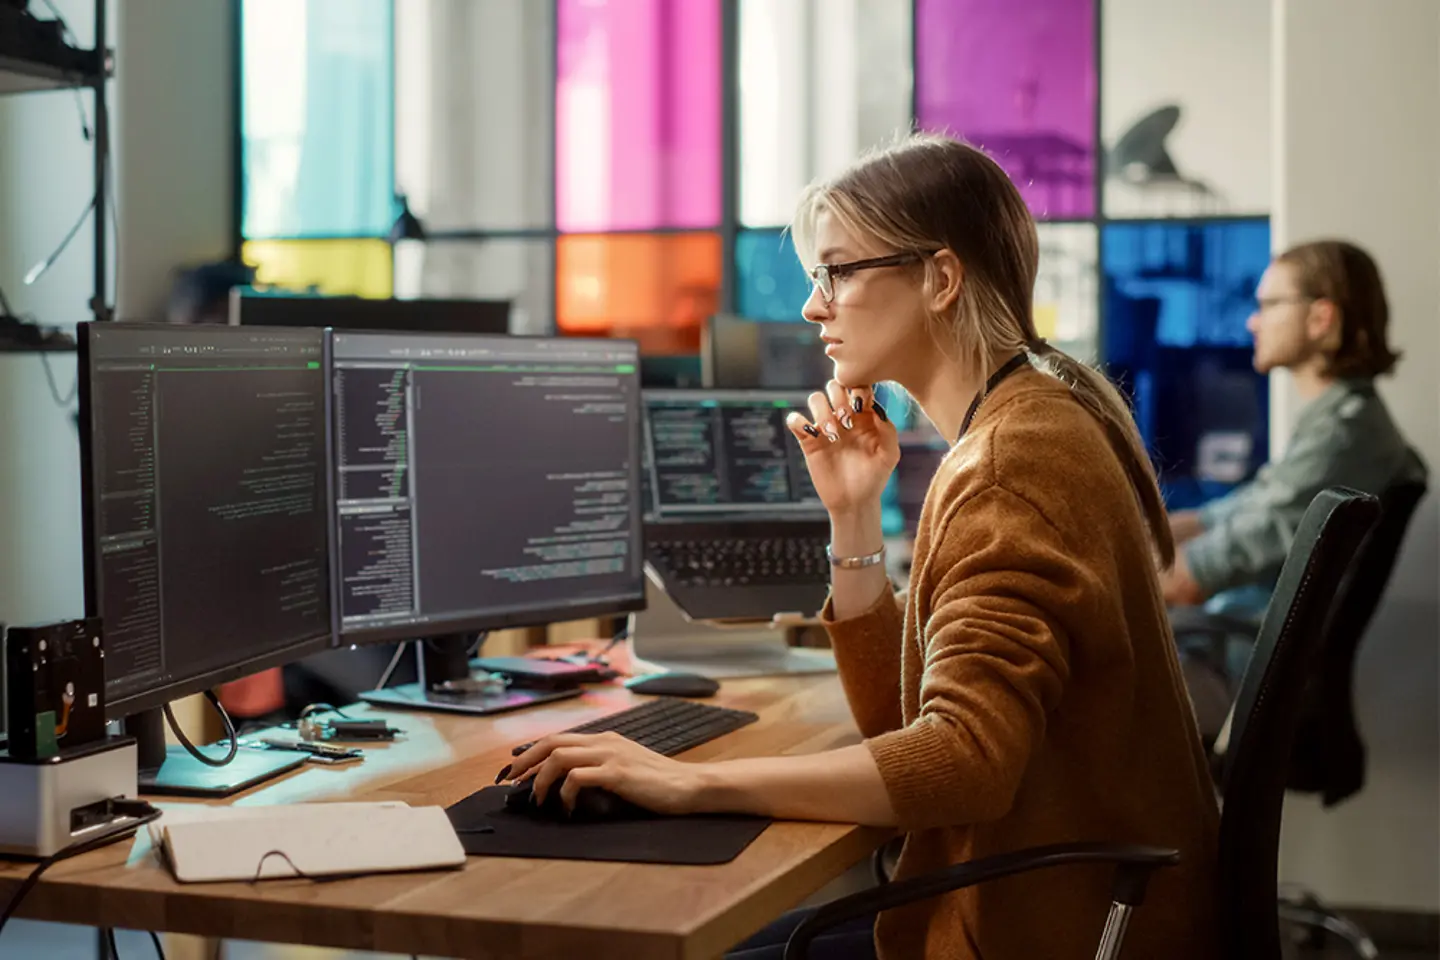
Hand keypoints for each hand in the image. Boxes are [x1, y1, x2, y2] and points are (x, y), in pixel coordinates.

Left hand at [502, 731, 704, 815]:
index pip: (558, 739)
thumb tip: (568, 780)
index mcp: (605, 739)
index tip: (516, 771)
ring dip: (541, 779)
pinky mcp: (617, 773)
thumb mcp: (624, 766)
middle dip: (526, 762)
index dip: (532, 753)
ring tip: (538, 800)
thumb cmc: (658, 782)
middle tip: (511, 782)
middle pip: (552, 743)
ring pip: (560, 757)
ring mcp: (611, 756)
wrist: (688, 786)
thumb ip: (600, 766)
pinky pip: (578, 778)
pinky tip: (568, 808)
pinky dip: (565, 793)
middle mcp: (604, 742)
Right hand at [784, 380, 899, 516]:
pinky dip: (797, 421)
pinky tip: (812, 436)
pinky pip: (795, 420)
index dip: (858, 391)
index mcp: (864, 416)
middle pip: (834, 386)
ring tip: (832, 435)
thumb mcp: (890, 455)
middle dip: (839, 398)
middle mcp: (843, 417)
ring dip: (822, 411)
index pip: (858, 387)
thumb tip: (876, 409)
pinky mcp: (808, 441)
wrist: (855, 501)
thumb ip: (888, 430)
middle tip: (846, 422)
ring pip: (815, 399)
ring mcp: (825, 427)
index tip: (860, 408)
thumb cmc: (875, 477)